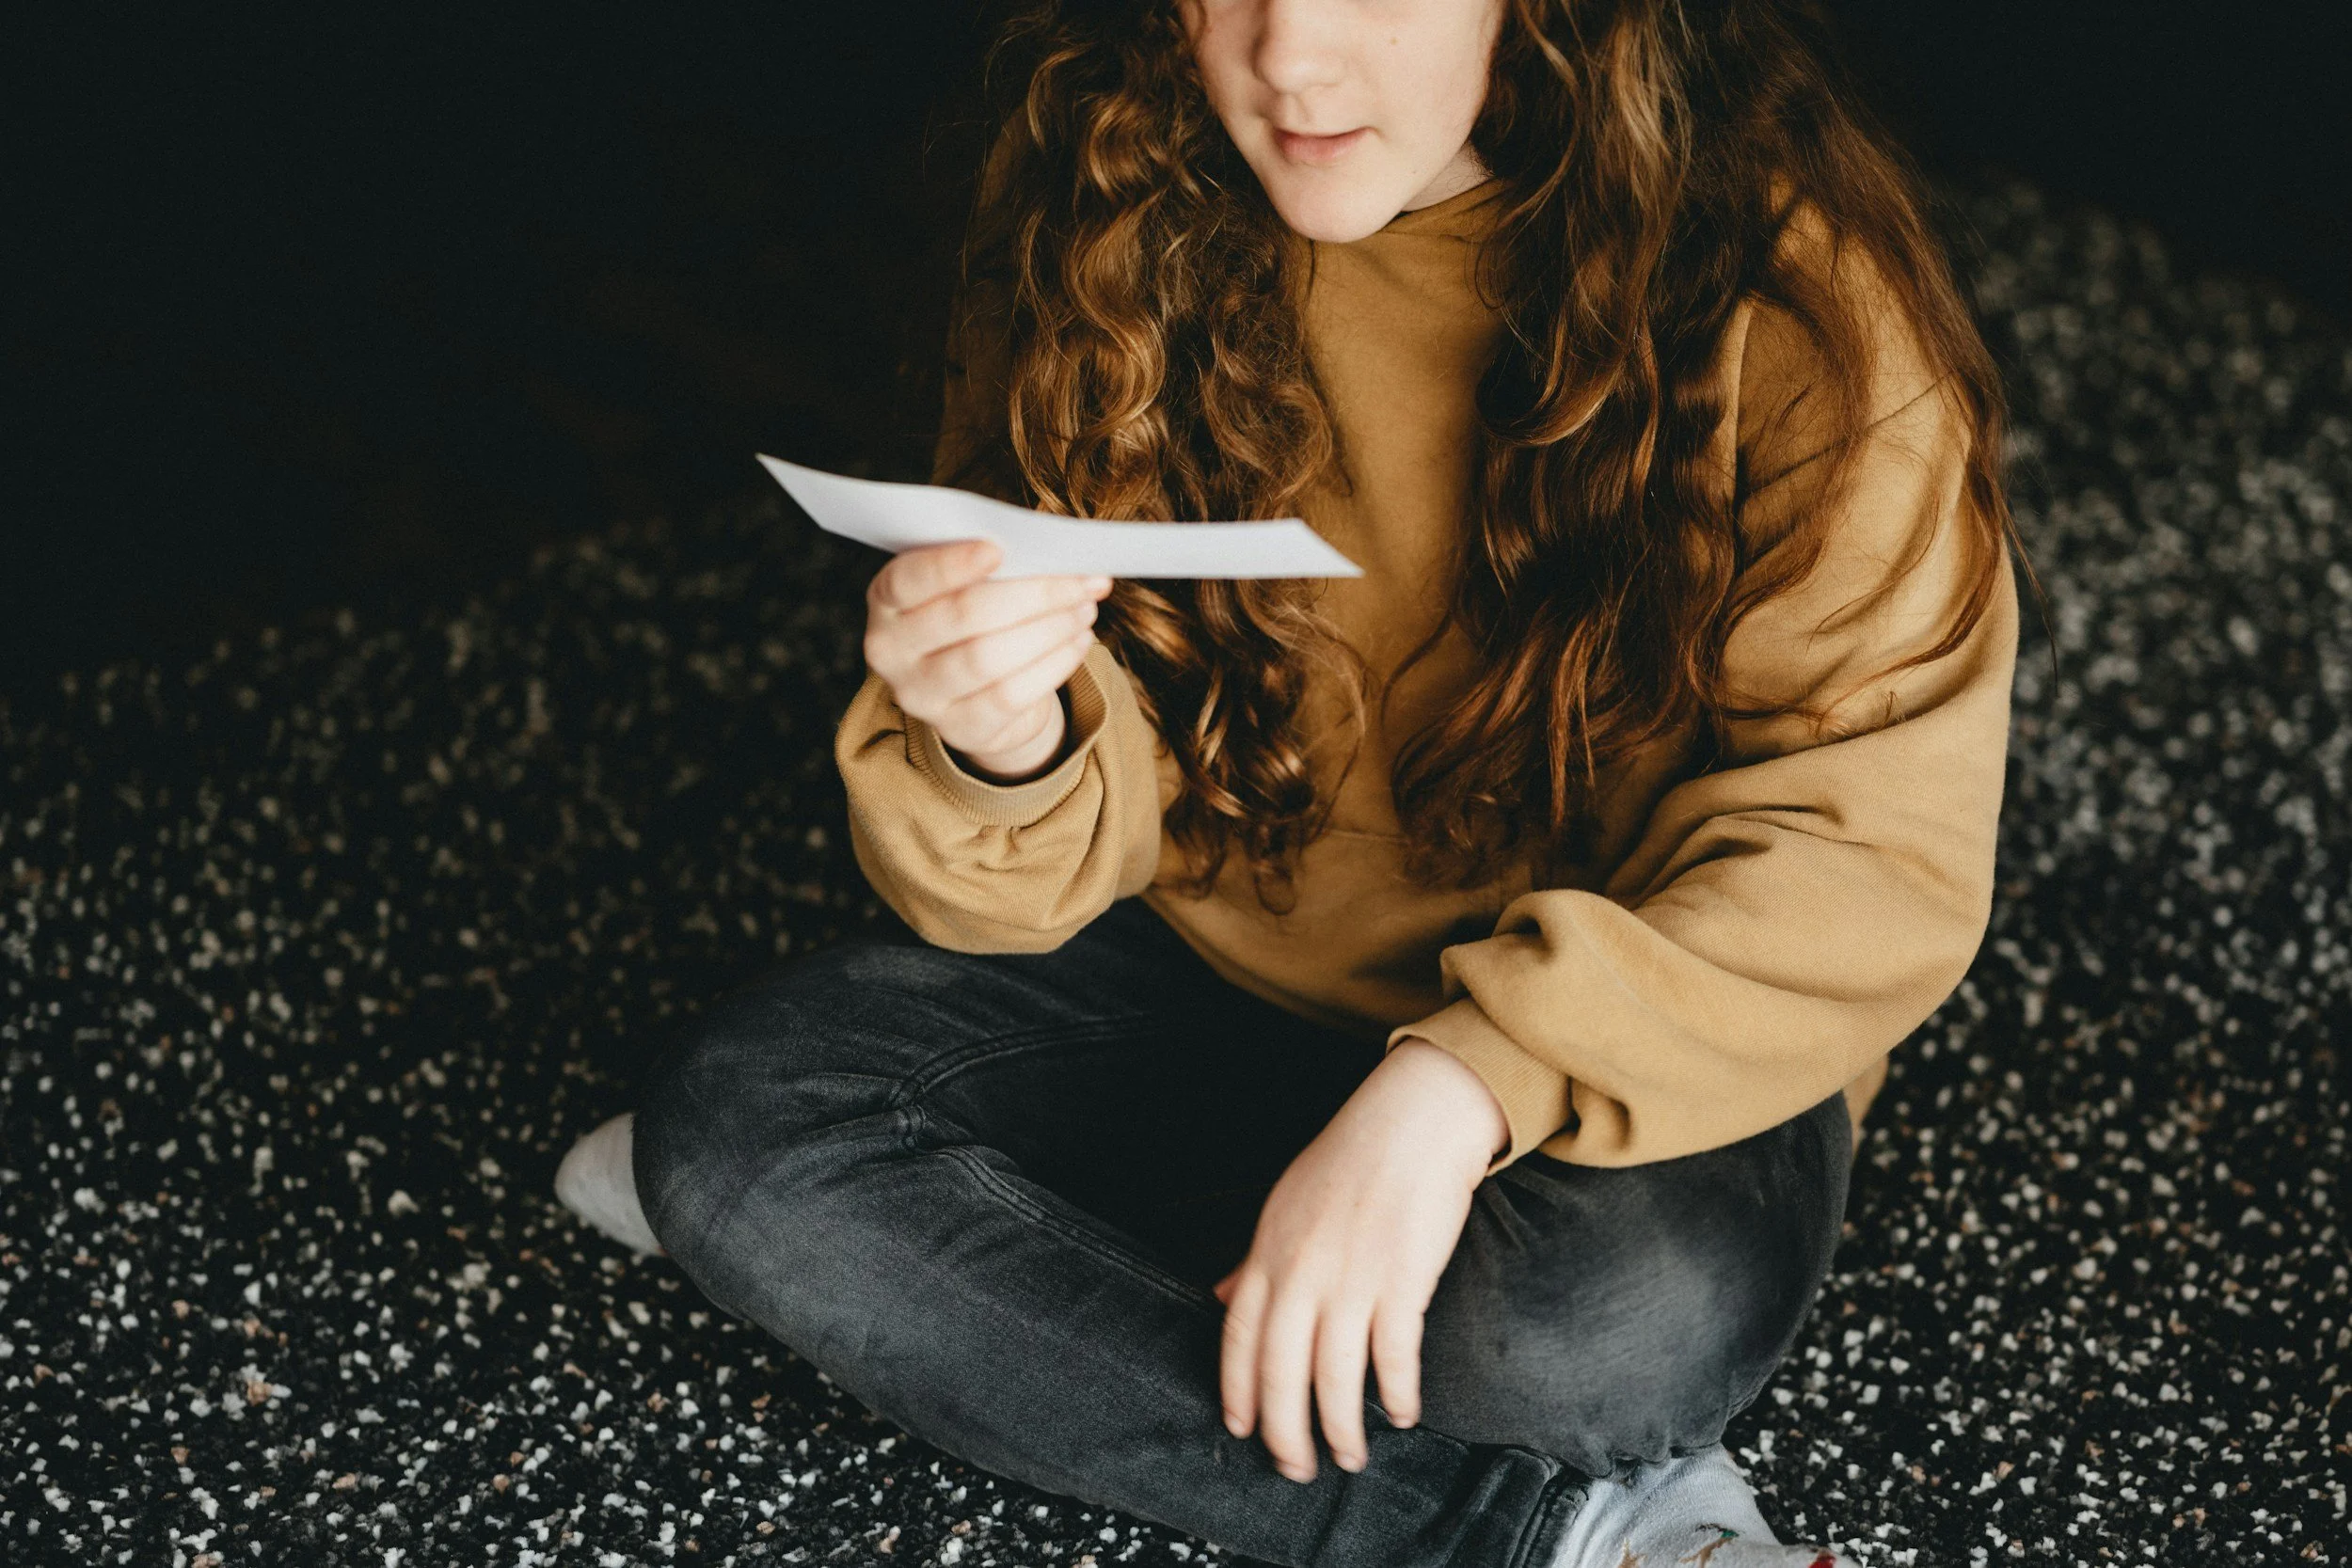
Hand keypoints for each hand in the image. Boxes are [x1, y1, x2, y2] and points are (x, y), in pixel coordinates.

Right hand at [862, 540, 1112, 782]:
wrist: (975, 692)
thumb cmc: (973, 618)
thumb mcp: (965, 585)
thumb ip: (991, 566)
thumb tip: (1053, 554)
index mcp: (886, 600)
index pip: (909, 579)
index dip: (952, 564)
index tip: (998, 549)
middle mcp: (890, 650)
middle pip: (965, 615)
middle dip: (1034, 593)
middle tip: (1083, 580)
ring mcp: (921, 696)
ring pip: (990, 657)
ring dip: (1050, 628)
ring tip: (1085, 609)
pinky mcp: (959, 729)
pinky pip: (1012, 695)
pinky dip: (1055, 663)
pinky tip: (1078, 641)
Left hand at [1214, 1039, 1506, 1480]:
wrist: (1412, 1121)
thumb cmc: (1350, 1159)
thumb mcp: (1284, 1205)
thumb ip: (1254, 1259)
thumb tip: (1220, 1294)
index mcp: (1269, 1253)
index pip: (1239, 1337)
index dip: (1238, 1391)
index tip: (1241, 1430)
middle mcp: (1302, 1272)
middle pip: (1281, 1371)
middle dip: (1285, 1431)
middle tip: (1296, 1468)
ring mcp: (1352, 1279)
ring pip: (1335, 1376)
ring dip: (1341, 1427)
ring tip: (1350, 1456)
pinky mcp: (1402, 1280)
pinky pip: (1394, 1355)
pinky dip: (1397, 1392)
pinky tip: (1403, 1413)